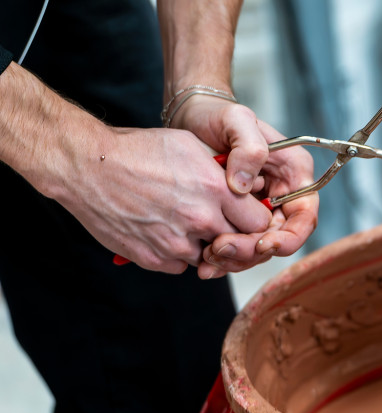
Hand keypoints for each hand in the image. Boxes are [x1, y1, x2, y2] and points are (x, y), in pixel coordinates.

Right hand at [0, 62, 270, 273]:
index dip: (257, 220)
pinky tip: (166, 232)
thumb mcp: (192, 147)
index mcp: (216, 189)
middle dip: (236, 237)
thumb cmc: (140, 150)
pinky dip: (177, 254)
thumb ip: (224, 172)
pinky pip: (179, 265)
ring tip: (187, 223)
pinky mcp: (152, 258)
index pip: (260, 222)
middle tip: (223, 226)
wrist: (88, 167)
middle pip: (239, 244)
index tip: (249, 216)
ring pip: (208, 257)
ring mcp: (175, 242)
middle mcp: (200, 219)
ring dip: (204, 246)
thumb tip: (246, 187)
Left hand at [171, 94, 317, 278]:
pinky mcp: (236, 217)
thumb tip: (244, 186)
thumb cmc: (218, 115)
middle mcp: (281, 194)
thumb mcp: (236, 120)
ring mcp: (259, 208)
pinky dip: (223, 256)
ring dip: (235, 257)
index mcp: (293, 173)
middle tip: (219, 248)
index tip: (261, 243)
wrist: (191, 119)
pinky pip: (237, 244)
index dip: (288, 237)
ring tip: (207, 257)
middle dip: (252, 250)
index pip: (305, 216)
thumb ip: (249, 148)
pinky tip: (203, 258)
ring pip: (257, 247)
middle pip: (279, 238)